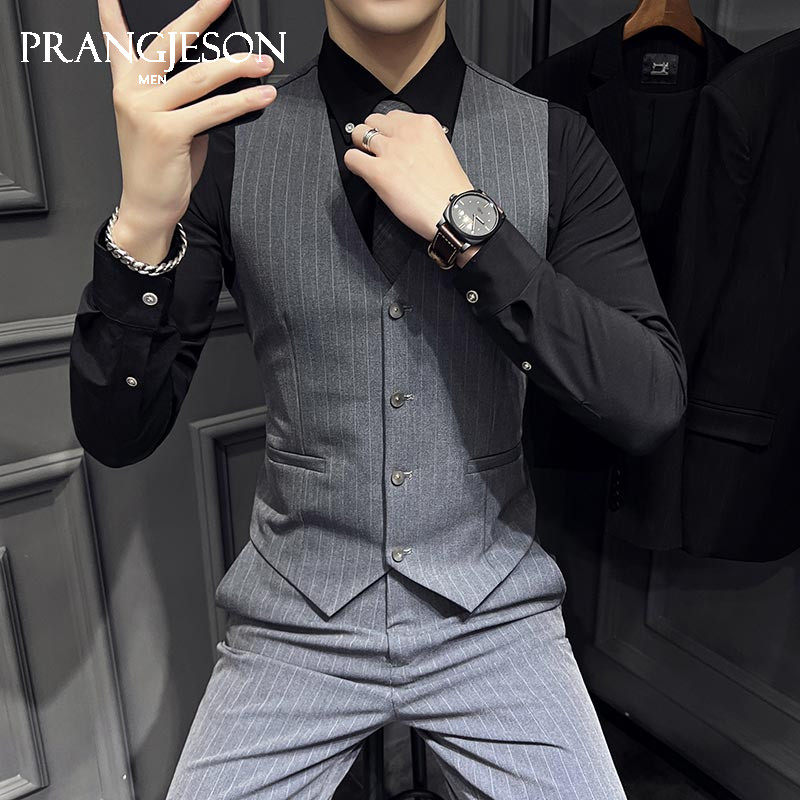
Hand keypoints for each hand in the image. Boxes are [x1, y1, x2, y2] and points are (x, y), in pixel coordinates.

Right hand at [98, 0, 277, 262]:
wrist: (147, 207)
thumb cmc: (161, 167)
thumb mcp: (168, 124)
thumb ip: (185, 99)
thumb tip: (224, 80)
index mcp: (127, 85)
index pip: (119, 39)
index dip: (115, 13)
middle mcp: (132, 92)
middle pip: (170, 42)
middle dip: (200, 15)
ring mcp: (146, 111)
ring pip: (199, 77)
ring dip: (236, 66)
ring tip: (263, 61)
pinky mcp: (167, 132)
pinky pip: (213, 111)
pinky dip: (242, 102)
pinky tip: (263, 96)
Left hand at [344, 110, 473, 242]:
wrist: (452, 212)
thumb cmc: (450, 191)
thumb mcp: (442, 151)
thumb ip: (422, 143)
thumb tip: (405, 147)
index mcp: (424, 124)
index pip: (394, 116)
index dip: (388, 130)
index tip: (389, 140)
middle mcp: (406, 133)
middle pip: (373, 120)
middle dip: (372, 133)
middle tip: (375, 149)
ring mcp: (390, 151)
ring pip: (359, 134)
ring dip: (360, 146)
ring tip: (366, 159)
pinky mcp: (378, 172)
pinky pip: (351, 158)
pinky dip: (353, 164)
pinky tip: (361, 171)